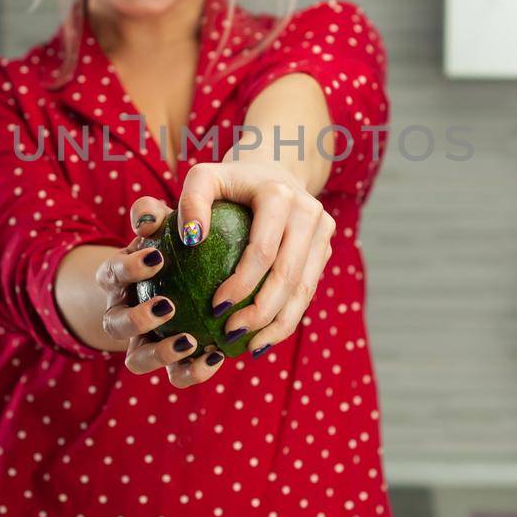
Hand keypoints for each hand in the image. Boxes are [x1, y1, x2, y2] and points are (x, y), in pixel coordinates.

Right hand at [95, 199, 228, 388]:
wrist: (185, 277)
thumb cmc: (172, 243)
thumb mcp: (163, 225)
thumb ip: (152, 215)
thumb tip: (149, 216)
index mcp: (117, 280)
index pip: (110, 274)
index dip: (128, 269)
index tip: (158, 257)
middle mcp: (122, 315)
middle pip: (114, 326)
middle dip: (137, 320)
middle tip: (168, 307)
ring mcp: (143, 342)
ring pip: (137, 360)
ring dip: (161, 354)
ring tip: (190, 341)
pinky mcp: (169, 363)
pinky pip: (176, 375)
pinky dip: (194, 370)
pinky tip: (219, 354)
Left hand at [145, 161, 336, 358]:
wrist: (274, 169)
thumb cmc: (229, 181)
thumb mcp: (204, 178)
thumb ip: (191, 201)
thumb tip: (191, 239)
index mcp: (280, 195)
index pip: (263, 250)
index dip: (242, 284)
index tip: (215, 308)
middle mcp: (310, 212)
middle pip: (289, 275)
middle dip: (261, 312)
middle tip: (231, 334)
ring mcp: (323, 231)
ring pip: (305, 290)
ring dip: (279, 324)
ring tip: (250, 346)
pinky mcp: (325, 249)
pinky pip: (309, 290)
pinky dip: (288, 317)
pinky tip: (265, 338)